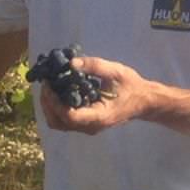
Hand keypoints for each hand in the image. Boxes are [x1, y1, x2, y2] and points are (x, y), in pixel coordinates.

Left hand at [39, 54, 164, 135]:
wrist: (144, 101)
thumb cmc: (132, 87)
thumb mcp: (117, 72)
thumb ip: (96, 66)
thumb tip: (72, 63)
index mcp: (99, 116)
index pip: (70, 116)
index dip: (54, 102)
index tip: (49, 85)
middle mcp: (91, 126)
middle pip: (59, 123)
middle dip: (47, 105)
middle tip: (45, 85)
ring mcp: (88, 127)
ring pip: (60, 124)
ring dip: (50, 107)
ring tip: (49, 88)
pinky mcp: (87, 123)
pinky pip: (65, 120)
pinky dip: (56, 108)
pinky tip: (57, 92)